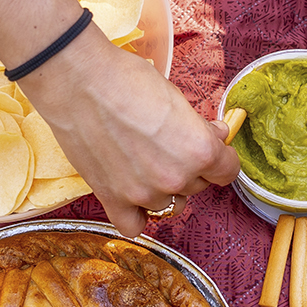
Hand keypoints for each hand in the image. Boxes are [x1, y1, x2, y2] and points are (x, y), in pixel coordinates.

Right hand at [0, 0, 238, 235]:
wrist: (79, 82)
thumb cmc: (128, 80)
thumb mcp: (177, 98)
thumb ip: (200, 127)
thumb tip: (219, 136)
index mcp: (199, 151)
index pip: (227, 171)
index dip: (221, 158)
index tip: (213, 150)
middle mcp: (175, 178)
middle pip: (197, 186)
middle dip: (189, 168)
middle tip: (166, 145)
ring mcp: (143, 193)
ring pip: (168, 204)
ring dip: (162, 188)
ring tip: (143, 161)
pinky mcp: (112, 199)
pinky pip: (133, 225)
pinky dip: (137, 215)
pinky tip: (134, 196)